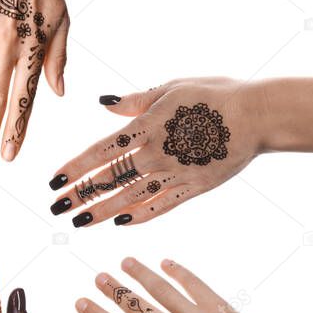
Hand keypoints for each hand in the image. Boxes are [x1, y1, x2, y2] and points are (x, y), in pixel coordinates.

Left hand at [51, 78, 263, 226]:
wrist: (260, 115)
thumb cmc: (215, 94)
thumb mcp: (171, 88)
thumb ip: (135, 101)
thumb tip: (102, 104)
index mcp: (146, 127)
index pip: (100, 153)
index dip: (74, 169)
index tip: (53, 182)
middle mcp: (156, 154)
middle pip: (109, 179)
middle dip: (80, 195)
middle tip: (55, 208)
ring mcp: (175, 174)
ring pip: (130, 198)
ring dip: (101, 212)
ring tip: (78, 223)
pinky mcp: (195, 187)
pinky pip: (162, 206)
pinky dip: (140, 216)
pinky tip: (121, 224)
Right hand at [76, 258, 312, 312]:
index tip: (80, 301)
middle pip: (135, 306)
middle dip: (114, 289)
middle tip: (100, 276)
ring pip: (160, 289)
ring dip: (140, 274)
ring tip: (126, 262)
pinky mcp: (217, 307)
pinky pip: (193, 284)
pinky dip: (178, 272)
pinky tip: (165, 263)